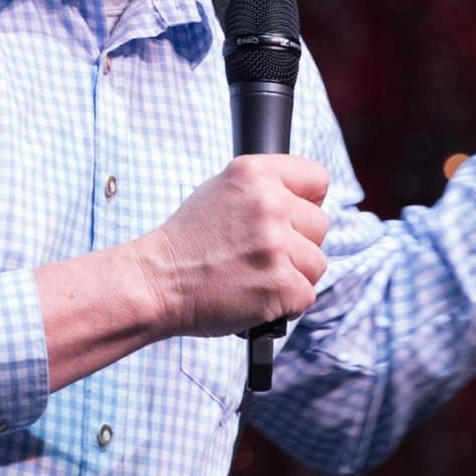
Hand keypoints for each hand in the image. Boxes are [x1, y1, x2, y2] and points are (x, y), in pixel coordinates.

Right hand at [130, 154, 330, 338]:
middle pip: (320, 224)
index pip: (317, 178)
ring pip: (316, 262)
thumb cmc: (188, 242)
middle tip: (258, 254)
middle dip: (297, 243)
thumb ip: (266, 188)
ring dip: (292, 275)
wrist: (155, 283)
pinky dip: (285, 303)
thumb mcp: (222, 191)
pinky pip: (307, 294)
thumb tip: (308, 200)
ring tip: (254, 275)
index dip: (307, 201)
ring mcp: (275, 245)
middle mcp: (268, 203)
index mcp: (254, 172)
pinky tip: (255, 295)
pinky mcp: (281, 284)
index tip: (291, 218)